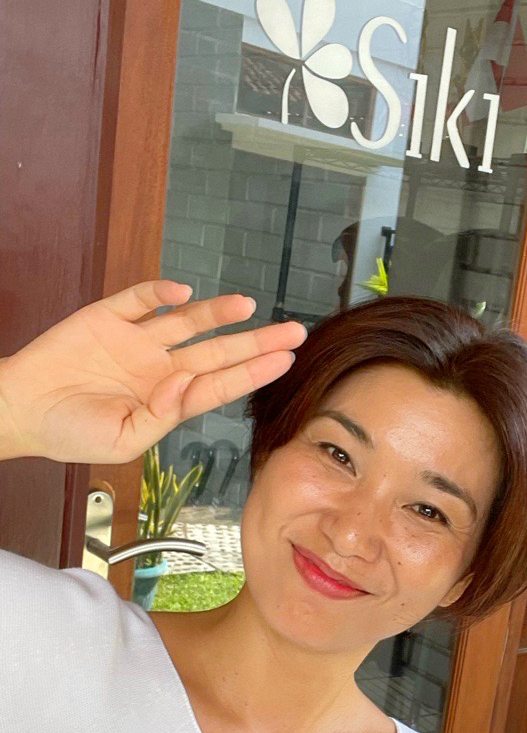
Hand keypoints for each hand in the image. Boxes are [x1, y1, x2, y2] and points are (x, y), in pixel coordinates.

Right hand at [0, 280, 305, 463]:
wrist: (19, 410)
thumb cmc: (70, 433)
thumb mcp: (122, 440)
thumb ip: (160, 415)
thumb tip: (185, 384)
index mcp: (167, 400)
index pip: (220, 385)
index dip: (253, 372)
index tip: (285, 360)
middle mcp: (160, 367)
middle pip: (217, 350)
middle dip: (256, 341)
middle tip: (294, 331)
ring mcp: (137, 341)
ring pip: (187, 322)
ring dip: (217, 313)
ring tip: (248, 306)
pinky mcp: (108, 317)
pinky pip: (140, 300)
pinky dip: (160, 293)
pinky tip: (184, 292)